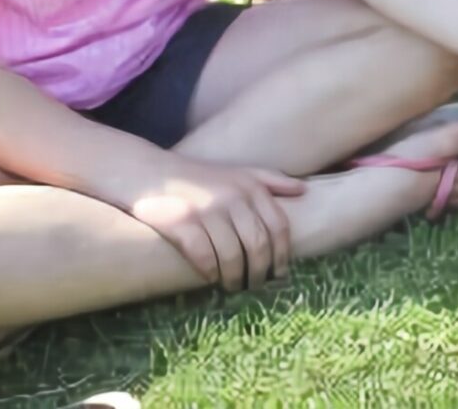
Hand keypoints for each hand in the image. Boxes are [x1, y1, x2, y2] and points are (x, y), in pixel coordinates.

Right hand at [107, 153, 304, 291]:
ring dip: (235, 278)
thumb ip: (271, 180)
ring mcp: (207, 210)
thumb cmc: (200, 178)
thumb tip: (304, 190)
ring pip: (233, 256)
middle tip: (255, 285)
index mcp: (251, 186)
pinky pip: (204, 257)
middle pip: (258, 245)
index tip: (279, 273)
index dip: (282, 254)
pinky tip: (210, 278)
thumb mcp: (239, 172)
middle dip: (260, 272)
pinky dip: (210, 272)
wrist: (152, 173)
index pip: (278, 226)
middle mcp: (233, 197)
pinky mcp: (182, 222)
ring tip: (233, 286)